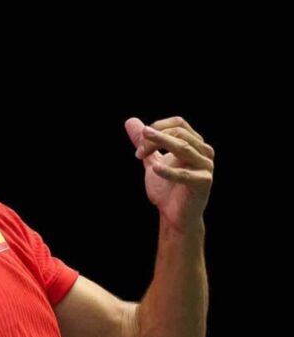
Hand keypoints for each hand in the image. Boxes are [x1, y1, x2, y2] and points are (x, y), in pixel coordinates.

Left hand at [125, 116, 213, 232]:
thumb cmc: (166, 189)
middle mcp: (203, 152)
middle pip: (180, 134)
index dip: (157, 128)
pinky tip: (154, 169)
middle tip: (138, 153)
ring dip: (161, 146)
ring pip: (184, 148)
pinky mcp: (204, 182)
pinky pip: (186, 174)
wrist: (174, 215)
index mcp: (194, 144)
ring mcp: (205, 166)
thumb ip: (144, 143)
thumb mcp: (152, 161)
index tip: (140, 143)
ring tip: (142, 151)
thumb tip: (130, 121)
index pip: (178, 124)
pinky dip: (169, 171)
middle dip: (156, 139)